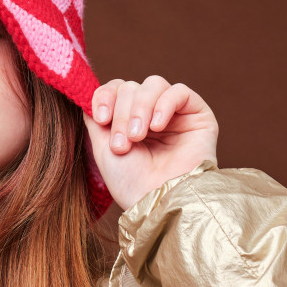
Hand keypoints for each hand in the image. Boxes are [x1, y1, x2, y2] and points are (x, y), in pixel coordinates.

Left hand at [82, 76, 218, 210]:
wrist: (158, 202)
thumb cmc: (130, 182)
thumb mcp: (102, 146)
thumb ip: (95, 117)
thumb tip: (89, 94)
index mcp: (128, 119)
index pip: (115, 89)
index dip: (105, 96)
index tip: (101, 118)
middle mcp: (150, 112)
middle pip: (131, 87)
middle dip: (123, 114)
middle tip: (124, 143)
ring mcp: (174, 112)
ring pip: (153, 84)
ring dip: (140, 108)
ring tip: (138, 137)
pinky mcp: (197, 114)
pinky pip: (180, 91)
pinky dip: (164, 104)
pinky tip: (158, 126)